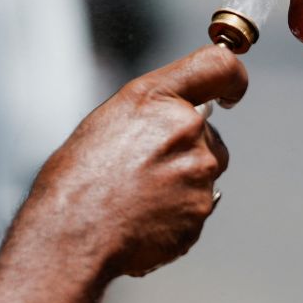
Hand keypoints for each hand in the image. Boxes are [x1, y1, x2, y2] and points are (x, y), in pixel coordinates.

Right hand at [20, 45, 247, 278]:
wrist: (71, 235)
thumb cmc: (78, 178)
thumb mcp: (110, 119)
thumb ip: (156, 111)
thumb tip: (185, 116)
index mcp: (157, 98)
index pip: (219, 66)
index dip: (231, 79)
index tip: (230, 92)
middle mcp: (186, 128)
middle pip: (209, 135)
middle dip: (187, 150)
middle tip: (143, 171)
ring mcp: (199, 170)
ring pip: (204, 173)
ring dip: (182, 183)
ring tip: (137, 197)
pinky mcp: (202, 208)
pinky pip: (197, 207)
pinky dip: (177, 214)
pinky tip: (143, 218)